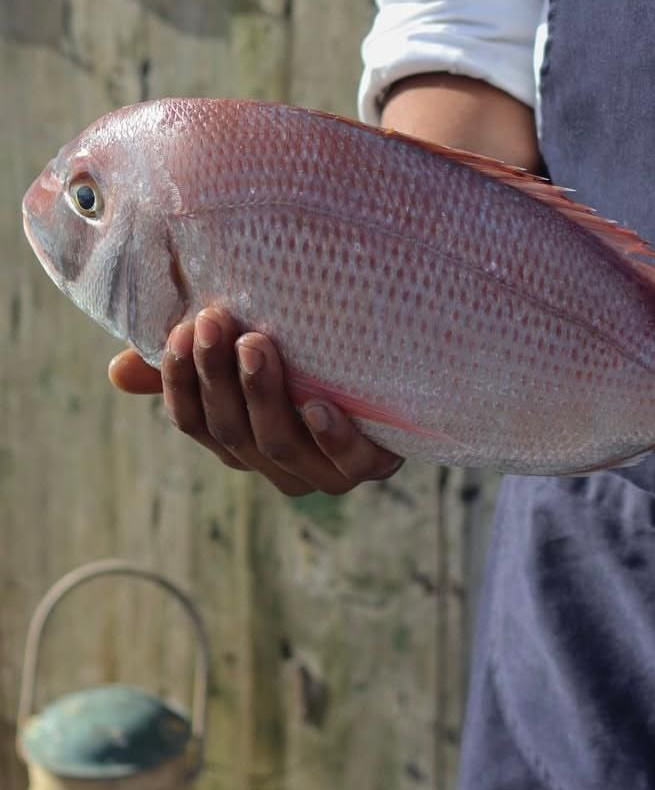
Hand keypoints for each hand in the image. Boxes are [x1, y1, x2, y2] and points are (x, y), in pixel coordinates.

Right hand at [108, 307, 403, 494]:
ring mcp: (321, 469)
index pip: (191, 420)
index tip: (179, 332)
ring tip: (259, 344)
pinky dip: (331, 434)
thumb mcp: (247, 347)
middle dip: (217, 374)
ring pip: (276, 444)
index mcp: (236, 436)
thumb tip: (116, 370)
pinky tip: (319, 403)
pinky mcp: (371, 464)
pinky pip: (348, 461)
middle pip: (229, 430)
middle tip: (216, 319)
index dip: (179, 381)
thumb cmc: (309, 353)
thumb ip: (191, 358)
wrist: (403, 372)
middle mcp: (273, 461)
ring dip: (263, 394)